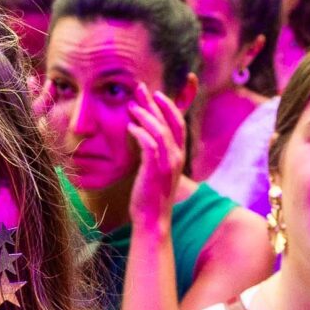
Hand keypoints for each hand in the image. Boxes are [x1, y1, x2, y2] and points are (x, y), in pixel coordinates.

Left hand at [126, 89, 189, 233]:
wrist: (153, 220)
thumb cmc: (151, 195)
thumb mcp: (157, 170)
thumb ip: (155, 153)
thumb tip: (145, 136)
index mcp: (179, 155)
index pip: (178, 123)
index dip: (169, 106)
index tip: (155, 94)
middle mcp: (177, 157)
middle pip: (170, 122)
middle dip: (155, 103)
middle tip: (141, 89)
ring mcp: (167, 164)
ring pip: (160, 131)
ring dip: (146, 115)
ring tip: (132, 106)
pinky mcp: (155, 171)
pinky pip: (150, 145)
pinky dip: (140, 133)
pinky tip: (130, 126)